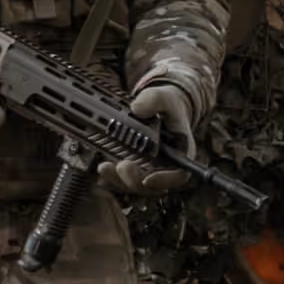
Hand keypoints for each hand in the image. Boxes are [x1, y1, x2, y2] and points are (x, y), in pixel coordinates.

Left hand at [106, 76, 207, 204]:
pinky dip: (112, 177)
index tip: (148, 179)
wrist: (161, 109)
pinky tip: (102, 168)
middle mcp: (165, 166)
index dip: (164, 180)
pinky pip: (123, 180)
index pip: (179, 175)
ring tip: (104, 167)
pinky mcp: (134, 169)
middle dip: (134, 180)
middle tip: (121, 166)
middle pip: (152, 186)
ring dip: (119, 181)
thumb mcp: (164, 97)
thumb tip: (137, 109)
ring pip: (135, 185)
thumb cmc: (167, 106)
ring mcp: (149, 170)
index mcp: (181, 152)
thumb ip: (154, 99)